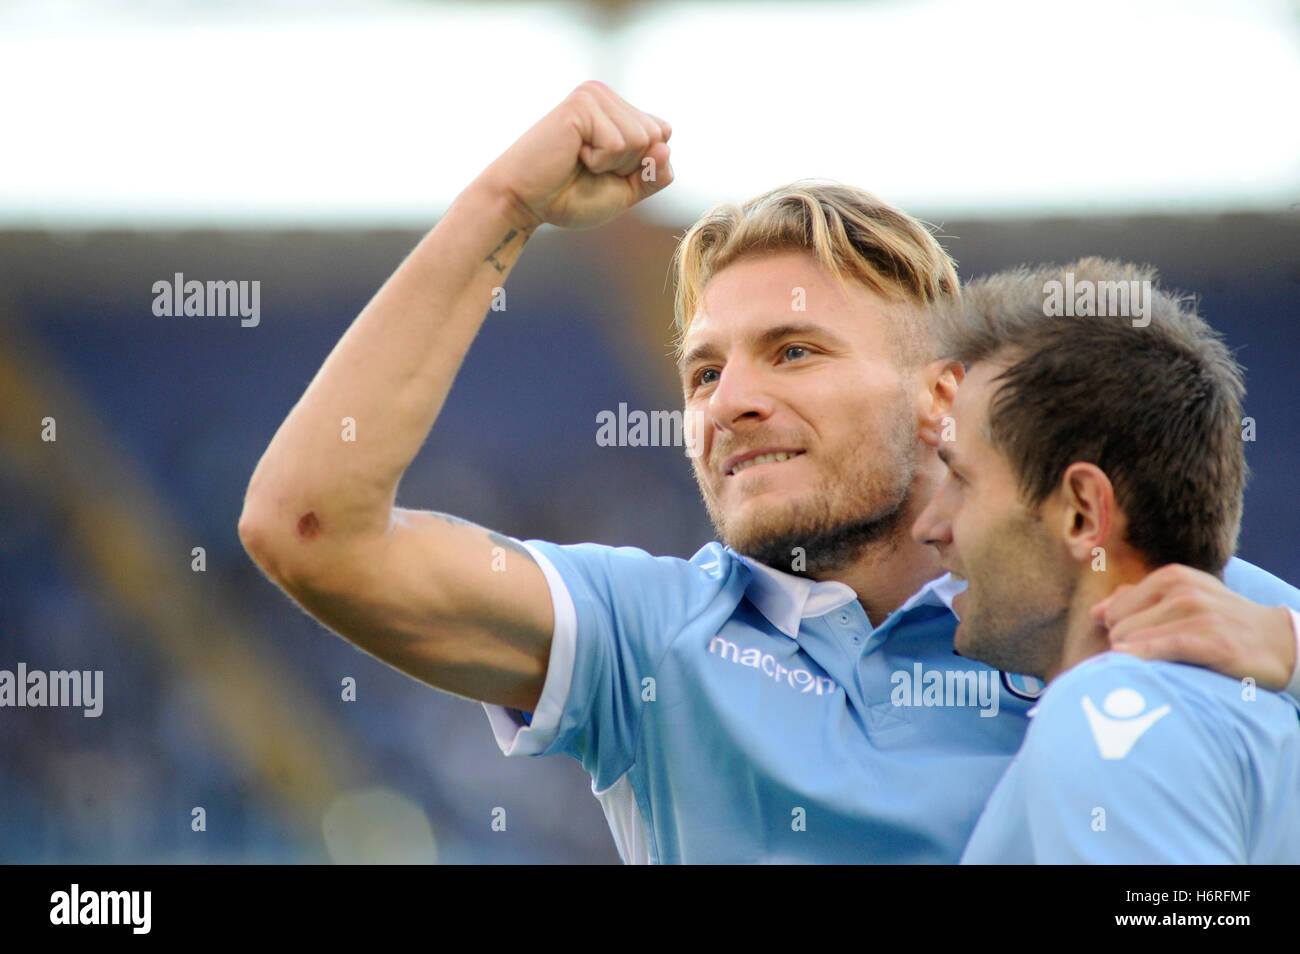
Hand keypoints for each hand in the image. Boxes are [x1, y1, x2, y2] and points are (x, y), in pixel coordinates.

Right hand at [482, 80, 672, 230]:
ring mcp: (594, 95)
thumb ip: (655, 174)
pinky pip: (618, 142)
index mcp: (617, 110)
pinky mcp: (582, 104)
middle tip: (589, 167)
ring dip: (613, 164)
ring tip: (580, 161)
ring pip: (641, 139)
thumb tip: (665, 145)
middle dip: (628, 165)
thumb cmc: (569, 197)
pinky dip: (599, 161)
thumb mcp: (626, 191)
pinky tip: (573, 155)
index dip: (642, 166)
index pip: (663, 135)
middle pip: (656, 136)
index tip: (605, 172)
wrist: (524, 203)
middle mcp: (607, 96)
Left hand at [1091, 564, 1296, 690]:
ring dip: (1133, 658)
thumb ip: (1138, 601)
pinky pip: (1163, 649)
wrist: (1278, 641)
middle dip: (1123, 645)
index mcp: (1171, 577)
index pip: (1113, 609)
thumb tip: (1096, 611)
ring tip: (1150, 667)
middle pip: (1118, 626)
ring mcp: (1198, 614)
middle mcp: (1182, 590)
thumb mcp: (1183, 600)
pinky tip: (1132, 664)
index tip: (1128, 645)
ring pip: (1134, 637)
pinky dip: (1143, 658)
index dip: (1115, 631)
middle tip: (1144, 660)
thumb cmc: (1222, 622)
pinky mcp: (1212, 640)